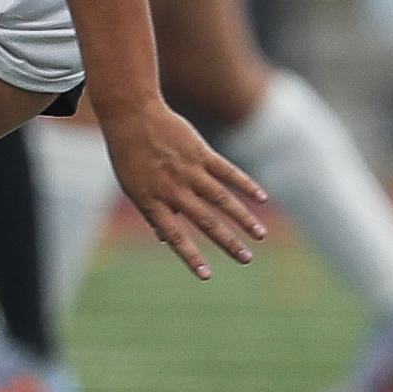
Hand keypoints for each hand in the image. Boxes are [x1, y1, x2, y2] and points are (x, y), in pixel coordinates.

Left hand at [101, 100, 267, 279]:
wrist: (132, 115)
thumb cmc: (130, 155)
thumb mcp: (133, 188)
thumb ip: (152, 213)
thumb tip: (165, 239)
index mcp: (152, 202)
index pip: (175, 236)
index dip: (191, 257)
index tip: (207, 276)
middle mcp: (173, 190)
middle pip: (205, 221)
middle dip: (228, 242)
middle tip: (246, 259)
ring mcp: (189, 171)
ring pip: (222, 199)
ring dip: (243, 219)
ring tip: (260, 235)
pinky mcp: (201, 153)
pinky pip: (228, 172)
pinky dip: (246, 185)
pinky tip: (262, 198)